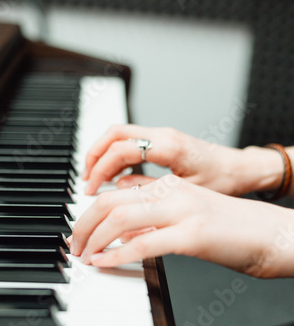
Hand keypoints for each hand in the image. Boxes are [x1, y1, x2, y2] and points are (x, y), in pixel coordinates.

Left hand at [71, 175, 293, 277]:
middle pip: (110, 202)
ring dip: (94, 239)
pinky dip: (118, 254)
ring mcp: (182, 211)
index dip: (88, 213)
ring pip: (121, 218)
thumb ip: (154, 217)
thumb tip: (122, 230)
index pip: (115, 193)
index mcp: (167, 186)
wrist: (268, 233)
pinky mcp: (192, 235)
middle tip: (73, 246)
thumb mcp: (184, 215)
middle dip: (83, 225)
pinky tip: (104, 263)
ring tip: (84, 257)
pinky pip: (144, 244)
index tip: (78, 231)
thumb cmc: (228, 228)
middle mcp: (171, 192)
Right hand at [82, 124, 283, 196]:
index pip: (121, 149)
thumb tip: (119, 188)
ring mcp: (162, 134)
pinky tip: (113, 175)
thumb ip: (150, 188)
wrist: (239, 169)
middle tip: (86, 180)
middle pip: (114, 134)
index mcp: (168, 146)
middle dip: (94, 155)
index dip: (101, 169)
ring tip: (94, 178)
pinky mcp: (162, 140)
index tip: (92, 188)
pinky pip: (130, 141)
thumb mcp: (185, 191)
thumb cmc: (221, 180)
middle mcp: (163, 134)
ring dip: (102, 153)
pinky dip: (115, 155)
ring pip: (119, 134)